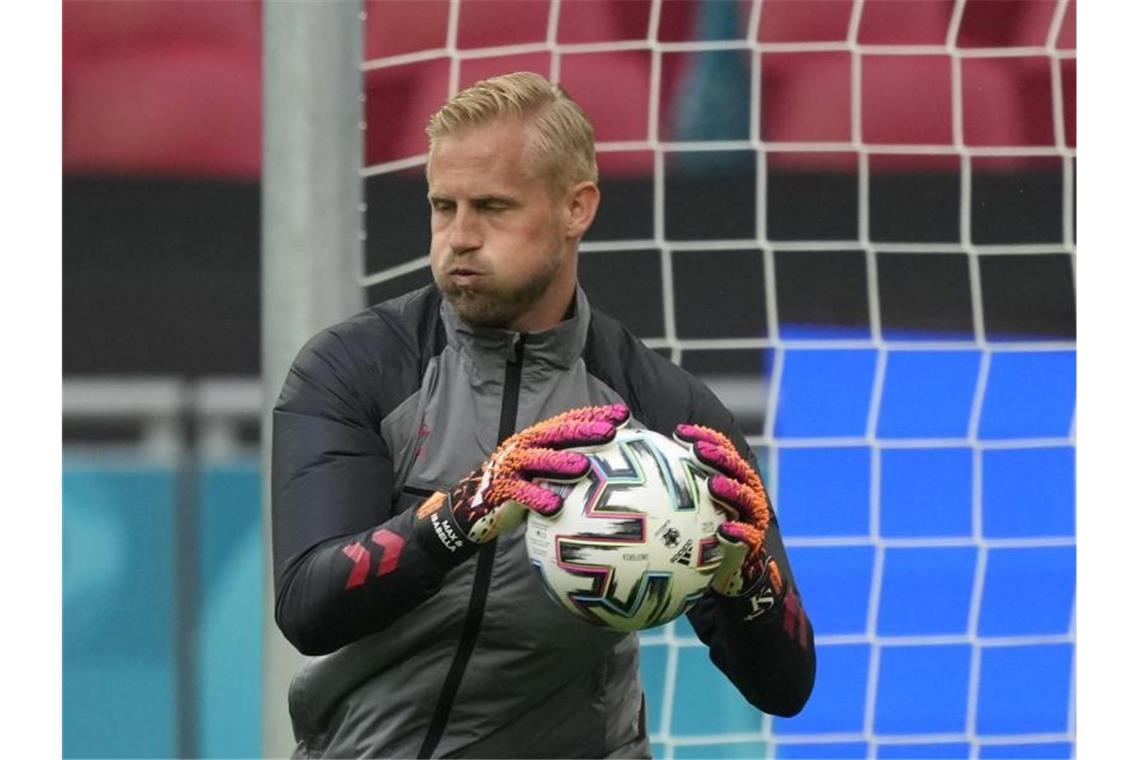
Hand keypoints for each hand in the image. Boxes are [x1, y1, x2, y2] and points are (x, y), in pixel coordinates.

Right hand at [414, 403, 630, 562]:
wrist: (472, 509)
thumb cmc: (519, 492)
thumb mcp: (544, 476)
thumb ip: (569, 470)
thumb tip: (615, 473)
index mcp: (539, 439)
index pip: (570, 422)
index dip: (595, 416)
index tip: (624, 415)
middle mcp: (525, 446)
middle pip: (557, 434)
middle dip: (584, 431)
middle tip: (610, 432)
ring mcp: (510, 466)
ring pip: (538, 460)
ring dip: (561, 463)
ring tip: (585, 468)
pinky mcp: (498, 488)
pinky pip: (519, 492)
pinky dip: (536, 498)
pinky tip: (555, 506)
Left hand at [673, 424, 783, 601]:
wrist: (722, 572)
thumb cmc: (693, 534)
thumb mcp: (679, 509)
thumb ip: (662, 487)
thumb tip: (619, 464)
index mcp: (728, 478)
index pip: (719, 450)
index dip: (703, 437)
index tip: (679, 433)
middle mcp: (744, 494)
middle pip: (736, 469)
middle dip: (718, 457)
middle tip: (697, 451)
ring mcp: (751, 519)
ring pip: (747, 499)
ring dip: (731, 490)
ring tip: (713, 485)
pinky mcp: (753, 546)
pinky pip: (749, 538)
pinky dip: (739, 534)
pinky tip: (724, 532)